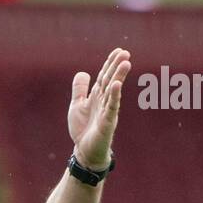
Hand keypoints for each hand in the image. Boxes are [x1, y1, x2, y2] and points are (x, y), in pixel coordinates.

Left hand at [69, 48, 130, 169]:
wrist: (85, 152)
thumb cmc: (83, 130)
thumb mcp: (77, 106)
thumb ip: (79, 90)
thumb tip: (83, 72)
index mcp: (97, 96)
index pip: (104, 76)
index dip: (110, 63)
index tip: (119, 50)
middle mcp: (104, 101)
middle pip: (110, 80)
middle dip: (117, 67)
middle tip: (125, 53)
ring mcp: (107, 112)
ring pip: (113, 91)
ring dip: (119, 77)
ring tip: (126, 63)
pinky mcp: (107, 123)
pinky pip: (112, 108)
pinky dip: (114, 96)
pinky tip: (117, 85)